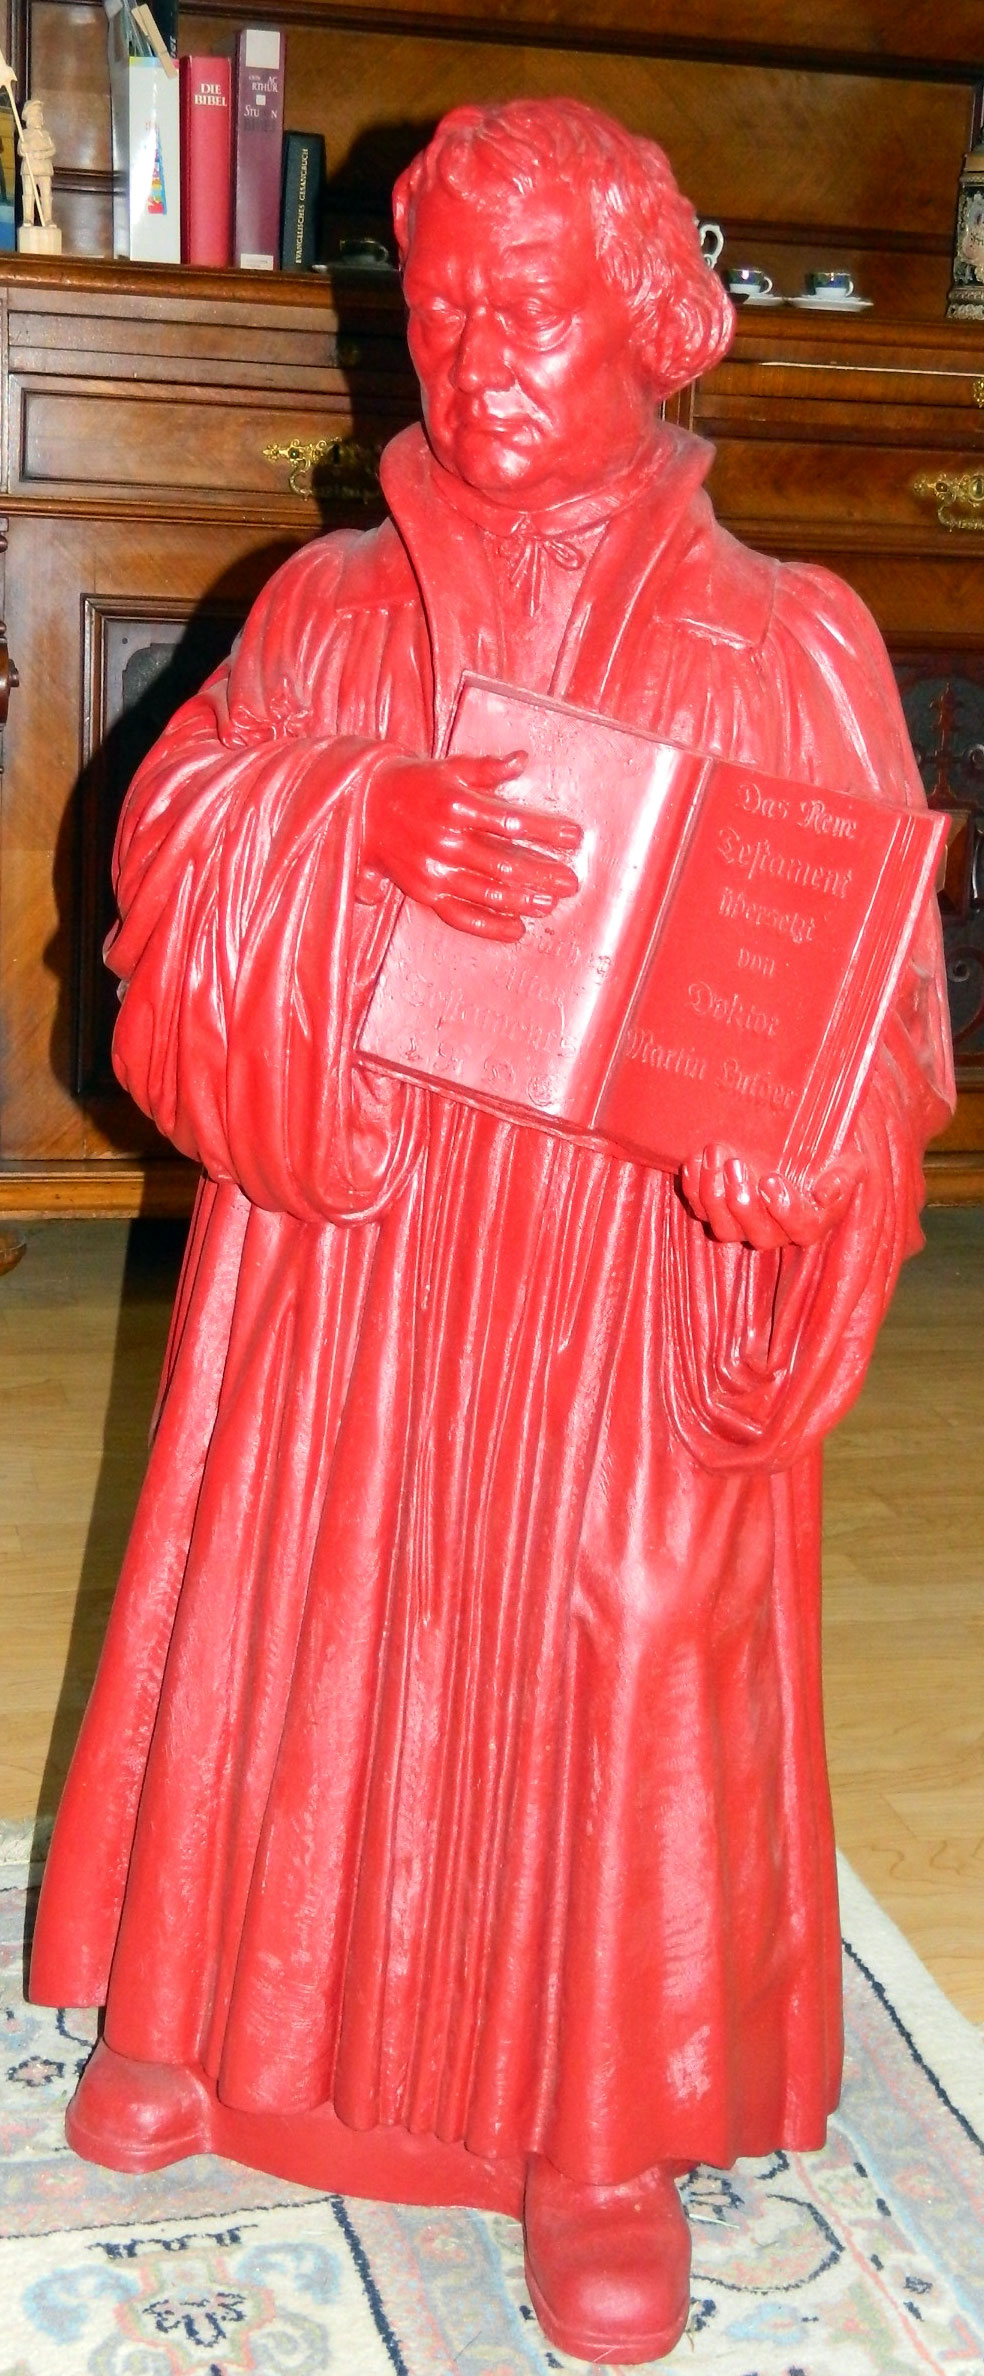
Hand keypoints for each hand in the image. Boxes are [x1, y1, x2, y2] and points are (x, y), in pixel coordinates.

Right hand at [363, 749, 580, 939]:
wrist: (364, 807)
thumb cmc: (415, 784)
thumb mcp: (450, 768)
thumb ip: (487, 768)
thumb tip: (521, 760)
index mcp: (456, 806)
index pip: (511, 822)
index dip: (546, 831)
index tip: (573, 837)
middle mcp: (445, 841)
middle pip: (504, 863)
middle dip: (542, 874)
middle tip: (570, 881)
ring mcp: (434, 871)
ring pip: (486, 893)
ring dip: (522, 901)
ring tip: (549, 904)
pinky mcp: (424, 893)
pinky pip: (461, 916)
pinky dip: (490, 926)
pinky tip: (516, 929)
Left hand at [679, 1142, 861, 1249]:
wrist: (808, 1141)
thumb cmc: (833, 1153)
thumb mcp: (850, 1160)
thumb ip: (844, 1176)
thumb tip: (826, 1193)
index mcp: (813, 1221)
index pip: (802, 1229)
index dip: (786, 1211)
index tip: (772, 1181)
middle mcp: (777, 1230)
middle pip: (758, 1234)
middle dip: (742, 1202)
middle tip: (736, 1164)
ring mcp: (745, 1224)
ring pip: (725, 1228)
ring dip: (713, 1194)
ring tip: (715, 1154)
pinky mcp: (719, 1211)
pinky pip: (701, 1210)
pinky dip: (693, 1188)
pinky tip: (693, 1161)